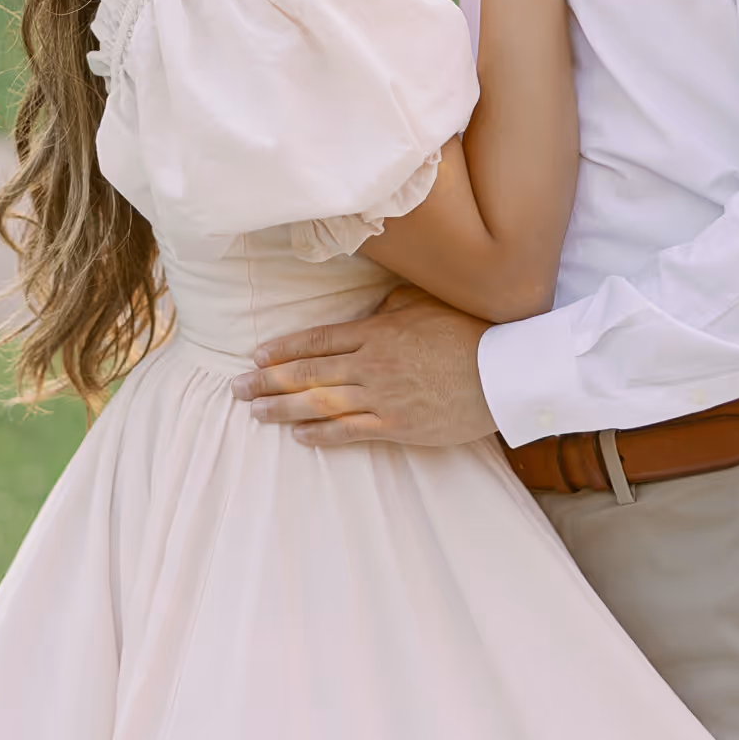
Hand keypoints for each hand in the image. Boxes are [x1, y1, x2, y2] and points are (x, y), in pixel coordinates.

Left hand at [230, 292, 496, 448]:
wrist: (502, 372)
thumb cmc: (469, 332)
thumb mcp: (427, 304)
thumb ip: (392, 307)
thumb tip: (370, 311)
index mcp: (376, 332)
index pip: (318, 340)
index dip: (283, 349)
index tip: (256, 355)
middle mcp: (371, 365)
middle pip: (307, 373)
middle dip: (268, 380)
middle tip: (236, 387)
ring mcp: (382, 397)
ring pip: (320, 404)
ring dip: (283, 409)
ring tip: (254, 412)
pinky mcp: (397, 425)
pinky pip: (350, 431)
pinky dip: (321, 434)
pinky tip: (298, 435)